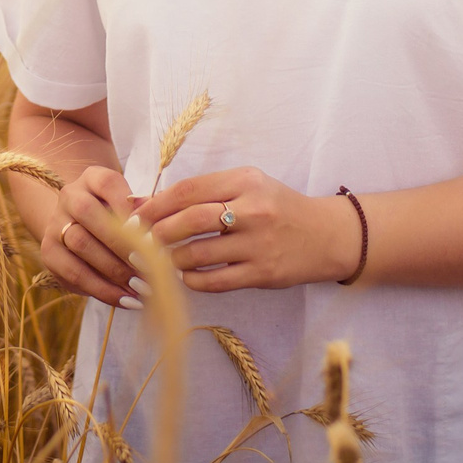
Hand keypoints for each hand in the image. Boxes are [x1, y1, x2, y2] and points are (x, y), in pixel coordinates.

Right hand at [39, 165, 140, 306]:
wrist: (80, 226)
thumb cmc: (117, 217)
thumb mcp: (131, 207)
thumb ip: (144, 211)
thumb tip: (154, 219)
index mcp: (92, 178)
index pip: (107, 183)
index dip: (129, 208)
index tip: (152, 235)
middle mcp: (69, 196)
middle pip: (88, 213)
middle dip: (121, 242)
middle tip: (148, 266)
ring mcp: (55, 224)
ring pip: (79, 244)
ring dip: (113, 270)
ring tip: (141, 288)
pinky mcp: (49, 253)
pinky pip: (73, 273)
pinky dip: (102, 290)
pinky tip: (126, 300)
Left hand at [132, 168, 362, 291]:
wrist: (327, 235)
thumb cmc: (278, 207)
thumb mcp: (247, 186)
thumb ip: (203, 192)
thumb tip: (147, 202)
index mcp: (245, 181)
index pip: (189, 190)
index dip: (156, 204)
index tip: (136, 216)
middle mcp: (252, 210)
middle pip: (191, 220)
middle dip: (158, 232)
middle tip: (140, 241)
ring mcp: (258, 244)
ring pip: (199, 253)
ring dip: (172, 259)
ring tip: (162, 260)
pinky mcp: (263, 273)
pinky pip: (216, 281)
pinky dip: (193, 280)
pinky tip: (185, 276)